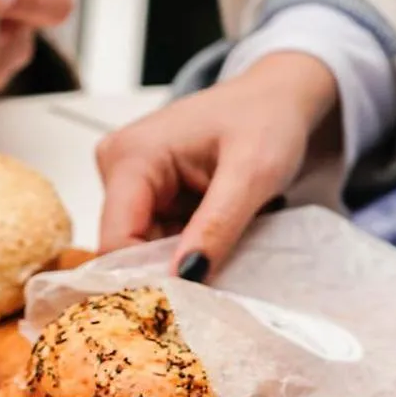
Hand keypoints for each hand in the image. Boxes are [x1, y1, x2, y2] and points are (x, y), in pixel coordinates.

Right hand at [94, 53, 340, 280]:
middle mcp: (116, 164)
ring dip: (179, 258)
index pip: (116, 239)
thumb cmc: (268, 119)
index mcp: (132, 156)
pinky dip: (184, 247)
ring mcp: (126, 177)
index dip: (147, 275)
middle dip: (167, 268)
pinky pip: (153, 236)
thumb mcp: (253, 174)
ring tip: (223, 246)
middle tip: (217, 276)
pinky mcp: (142, 189)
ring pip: (140, 246)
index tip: (191, 299)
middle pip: (124, 245)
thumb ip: (217, 227)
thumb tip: (186, 279)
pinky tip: (213, 236)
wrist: (279, 96)